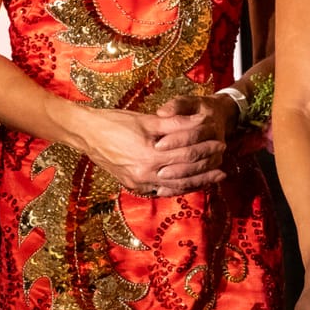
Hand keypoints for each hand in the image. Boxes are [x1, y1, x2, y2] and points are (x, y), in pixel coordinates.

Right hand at [74, 102, 226, 195]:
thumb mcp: (147, 120)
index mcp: (149, 156)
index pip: (187, 154)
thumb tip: (201, 122)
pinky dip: (179, 187)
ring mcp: (138, 183)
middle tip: (223, 160)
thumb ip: (176, 123)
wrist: (86, 134)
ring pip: (176, 186)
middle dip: (206, 166)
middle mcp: (144, 175)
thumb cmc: (115, 122)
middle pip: (185, 173)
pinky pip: (162, 190)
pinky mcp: (134, 186)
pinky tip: (191, 184)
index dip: (206, 149)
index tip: (221, 143)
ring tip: (215, 177)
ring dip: (197, 182)